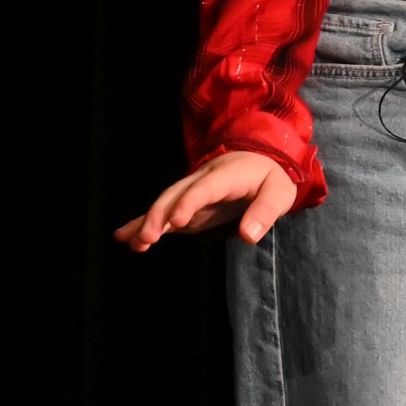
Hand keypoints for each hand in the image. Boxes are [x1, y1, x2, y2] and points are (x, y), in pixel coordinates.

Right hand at [114, 152, 298, 252]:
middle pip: (176, 194)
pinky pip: (164, 213)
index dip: (189, 203)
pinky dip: (144, 223)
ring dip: (148, 222)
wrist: (260, 162)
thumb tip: (248, 235)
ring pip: (165, 203)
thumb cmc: (271, 179)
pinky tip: (126, 238)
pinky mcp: (187, 205)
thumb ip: (265, 212)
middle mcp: (202, 179)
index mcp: (226, 175)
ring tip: (133, 242)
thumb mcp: (279, 193)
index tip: (176, 221)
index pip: (204, 188)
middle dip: (159, 215)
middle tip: (147, 238)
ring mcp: (191, 191)